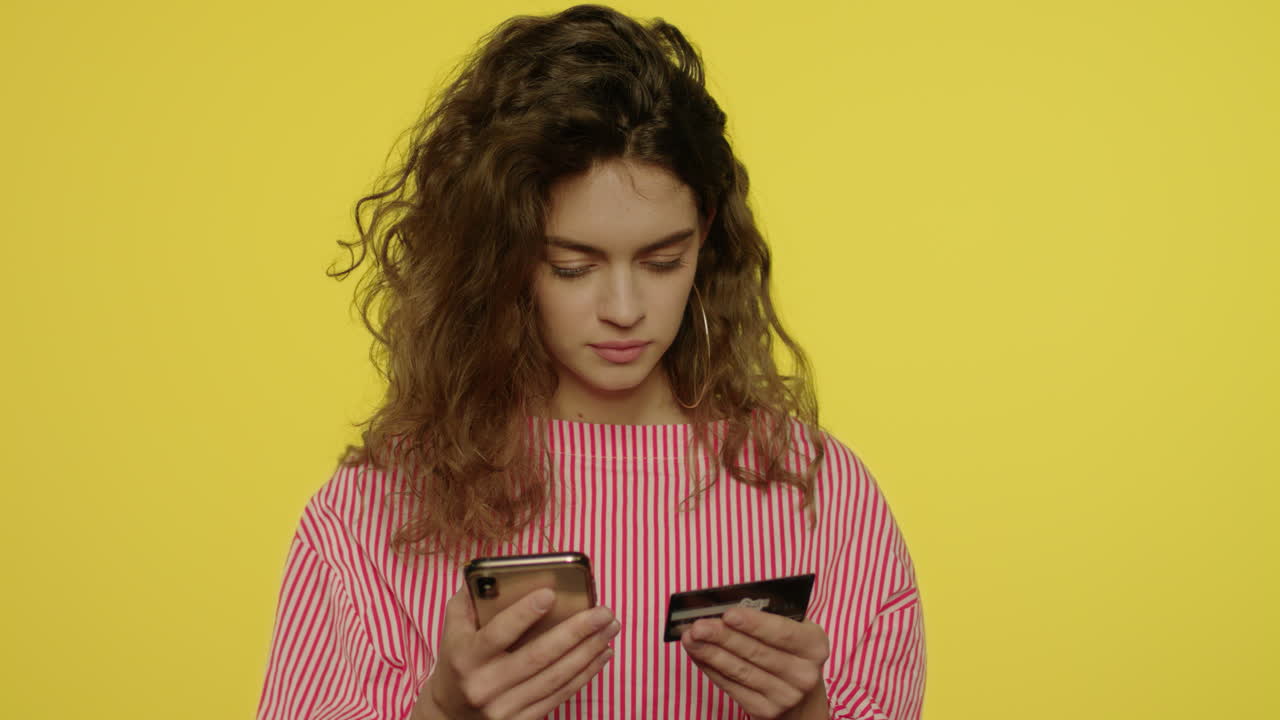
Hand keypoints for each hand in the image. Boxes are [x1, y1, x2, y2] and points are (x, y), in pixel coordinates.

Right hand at [412, 586, 618, 719]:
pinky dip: (585, 674)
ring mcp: (505, 708)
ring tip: (610, 628)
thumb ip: (469, 600)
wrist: (449, 715)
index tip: (550, 592)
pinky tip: (602, 654)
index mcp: (466, 657)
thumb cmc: (457, 662)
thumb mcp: (452, 630)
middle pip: (538, 656)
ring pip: (555, 677)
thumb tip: (494, 572)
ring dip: (589, 652)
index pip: (498, 633)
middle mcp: (485, 685)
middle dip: (576, 631)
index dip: (524, 613)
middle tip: (603, 612)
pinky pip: (560, 696)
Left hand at [680, 607, 829, 719]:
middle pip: (756, 652)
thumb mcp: (795, 631)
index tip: (728, 614)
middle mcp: (804, 674)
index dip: (754, 624)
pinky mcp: (765, 711)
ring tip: (690, 638)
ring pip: (740, 671)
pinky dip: (711, 669)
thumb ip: (770, 618)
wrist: (803, 699)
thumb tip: (728, 610)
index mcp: (815, 646)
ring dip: (710, 653)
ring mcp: (785, 696)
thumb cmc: (791, 652)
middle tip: (698, 626)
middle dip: (723, 637)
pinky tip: (698, 655)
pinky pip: (732, 687)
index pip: (782, 632)